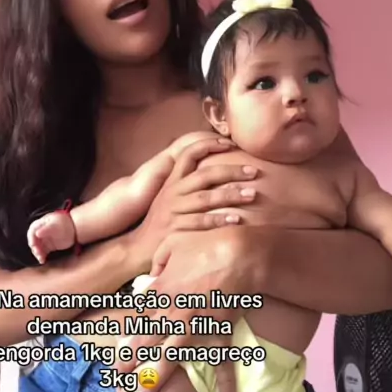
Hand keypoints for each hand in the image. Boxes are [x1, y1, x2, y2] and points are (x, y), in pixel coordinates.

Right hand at [27, 212, 75, 263]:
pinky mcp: (48, 247)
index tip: (33, 245)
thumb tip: (37, 233)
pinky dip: (42, 256)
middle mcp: (40, 232)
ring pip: (37, 248)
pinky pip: (42, 252)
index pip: (32, 231)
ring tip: (41, 258)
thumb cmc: (65, 223)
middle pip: (33, 241)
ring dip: (37, 253)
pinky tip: (42, 260)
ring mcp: (44, 240)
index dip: (31, 238)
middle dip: (34, 247)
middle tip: (38, 253)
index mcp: (40, 224)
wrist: (75, 229)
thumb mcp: (56, 225)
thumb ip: (46, 229)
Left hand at [119, 226, 267, 391]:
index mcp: (162, 291)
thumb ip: (158, 262)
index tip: (114, 350)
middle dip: (131, 362)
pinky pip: (224, 358)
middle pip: (147, 342)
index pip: (138, 317)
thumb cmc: (206, 243)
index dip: (124, 334)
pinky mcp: (221, 331)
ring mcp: (197, 326)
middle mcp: (175, 313)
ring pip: (173, 357)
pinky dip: (227, 378)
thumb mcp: (173, 243)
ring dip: (158, 380)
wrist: (241, 253)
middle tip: (117, 380)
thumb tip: (152, 278)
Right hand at [129, 137, 257, 270]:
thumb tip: (220, 174)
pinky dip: (219, 220)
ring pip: (204, 199)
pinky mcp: (174, 230)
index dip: (209, 145)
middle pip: (204, 175)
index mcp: (172, 182)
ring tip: (252, 194)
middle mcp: (172, 193)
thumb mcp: (171, 198)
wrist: (138, 247)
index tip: (231, 144)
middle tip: (254, 171)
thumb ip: (189, 185)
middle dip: (231, 172)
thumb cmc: (162, 222)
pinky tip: (237, 220)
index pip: (188, 154)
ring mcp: (172, 211)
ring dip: (230, 196)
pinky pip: (200, 223)